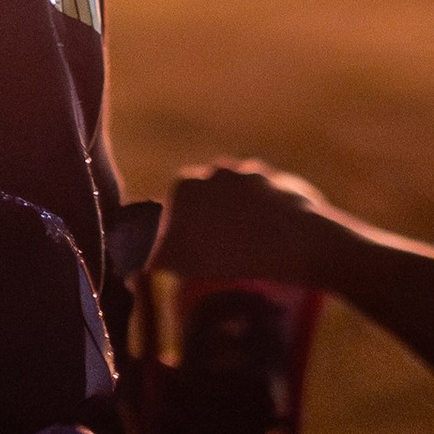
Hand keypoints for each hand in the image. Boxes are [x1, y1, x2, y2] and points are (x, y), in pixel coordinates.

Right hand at [153, 161, 336, 287]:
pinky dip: (271, 222)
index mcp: (186, 185)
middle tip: (218, 257)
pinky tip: (274, 245)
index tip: (190, 257)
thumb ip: (153, 255)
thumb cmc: (231, 254)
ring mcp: (254, 174)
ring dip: (241, 222)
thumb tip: (137, 258)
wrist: (296, 243)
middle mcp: (217, 171)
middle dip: (210, 224)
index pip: (173, 211)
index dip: (179, 235)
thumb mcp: (179, 261)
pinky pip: (271, 206)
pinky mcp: (285, 184)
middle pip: (206, 202)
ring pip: (239, 203)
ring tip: (249, 253)